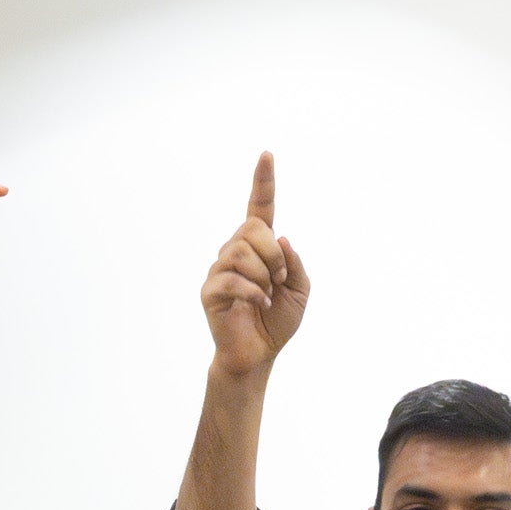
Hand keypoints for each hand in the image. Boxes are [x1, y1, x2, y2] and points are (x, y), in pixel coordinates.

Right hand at [201, 153, 310, 378]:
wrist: (257, 354)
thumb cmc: (276, 321)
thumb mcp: (300, 289)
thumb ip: (294, 262)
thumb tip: (279, 238)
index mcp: (259, 248)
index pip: (259, 208)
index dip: (263, 182)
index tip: (267, 155)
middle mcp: (235, 252)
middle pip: (252, 229)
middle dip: (273, 254)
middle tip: (279, 279)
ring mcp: (219, 270)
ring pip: (240, 252)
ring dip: (263, 275)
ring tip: (267, 295)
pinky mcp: (210, 291)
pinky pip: (231, 279)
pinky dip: (253, 293)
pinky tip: (259, 304)